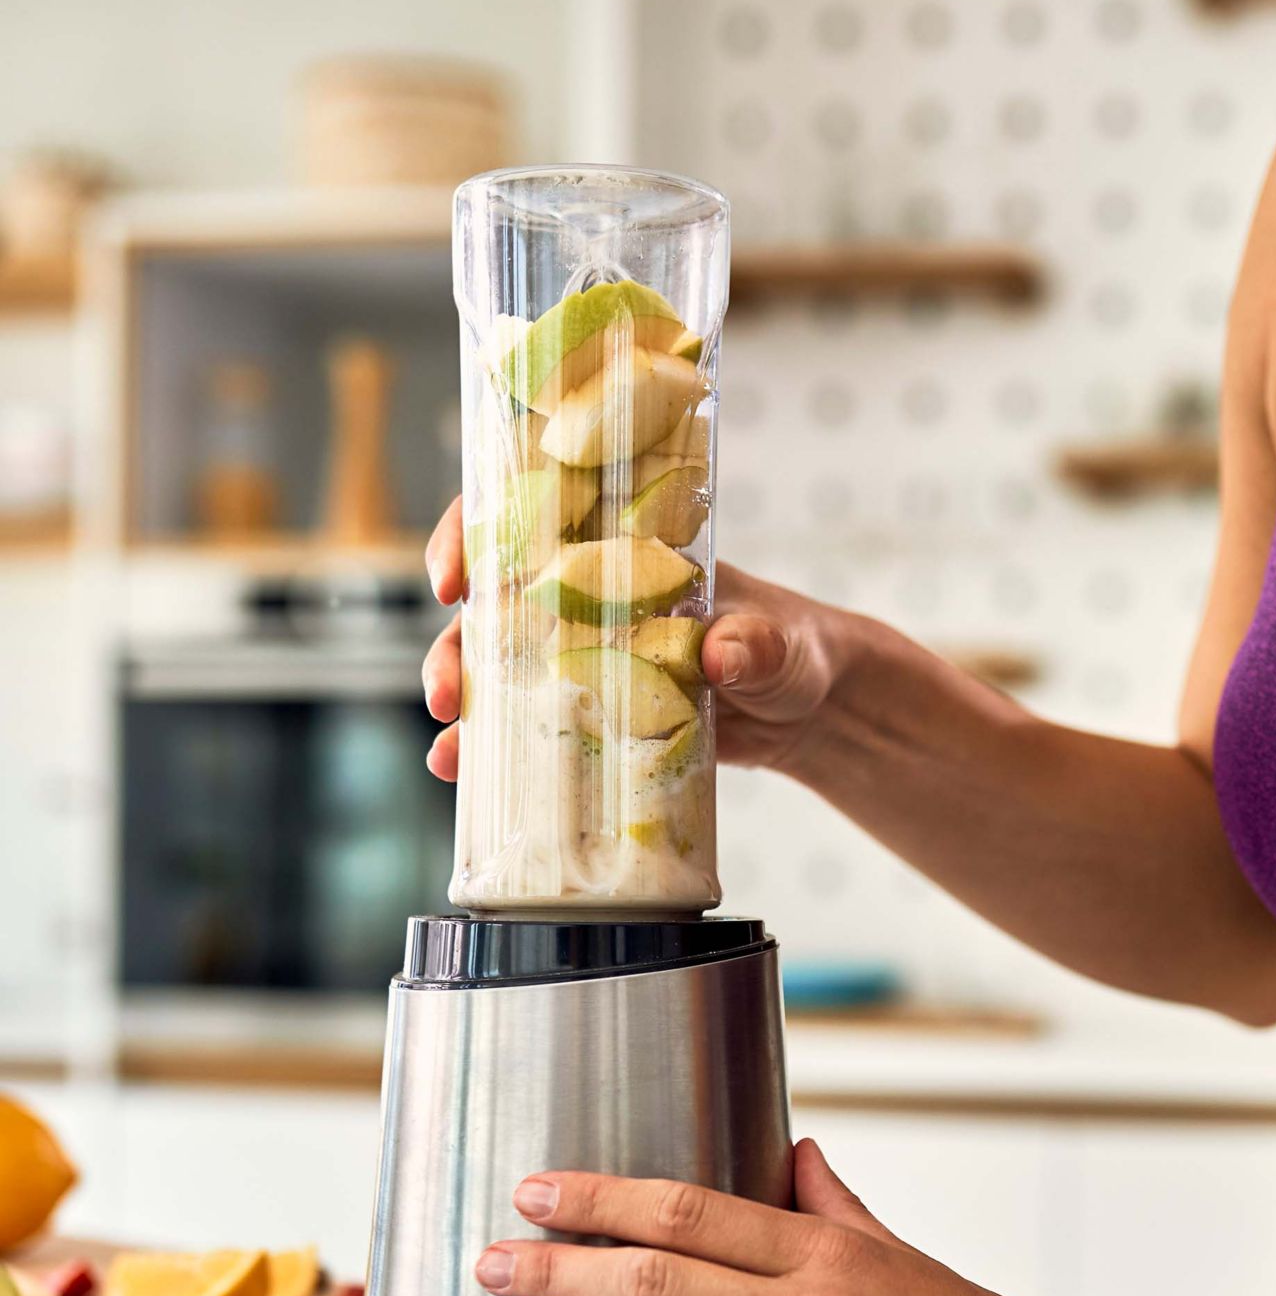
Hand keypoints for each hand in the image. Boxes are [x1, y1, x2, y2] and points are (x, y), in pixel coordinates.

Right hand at [421, 501, 849, 780]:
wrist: (809, 714)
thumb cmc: (793, 650)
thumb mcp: (779, 643)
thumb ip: (755, 644)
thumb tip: (723, 655)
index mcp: (623, 550)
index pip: (530, 518)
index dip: (474, 536)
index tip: (453, 578)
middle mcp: (588, 597)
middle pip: (495, 603)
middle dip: (454, 644)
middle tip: (446, 692)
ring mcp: (584, 657)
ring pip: (500, 668)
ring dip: (464, 702)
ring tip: (449, 752)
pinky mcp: (593, 713)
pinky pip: (532, 724)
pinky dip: (496, 750)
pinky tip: (466, 777)